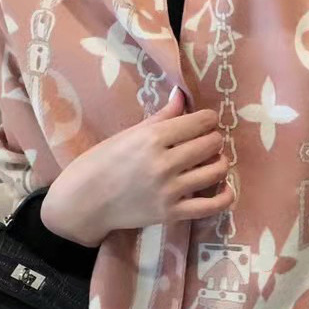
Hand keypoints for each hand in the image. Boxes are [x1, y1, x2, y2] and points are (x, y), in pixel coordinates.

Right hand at [41, 88, 234, 246]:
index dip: (208, 119)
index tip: (204, 122)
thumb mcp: (129, 134)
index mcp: (153, 137)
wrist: (83, 202)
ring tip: (211, 161)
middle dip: (213, 139)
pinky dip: (226, 196)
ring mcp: (170, 190)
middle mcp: (164, 163)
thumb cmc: (102, 162)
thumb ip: (162, 116)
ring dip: (220, 162)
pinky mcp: (172, 213)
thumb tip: (182, 94)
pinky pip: (212, 205)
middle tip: (206, 141)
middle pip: (212, 144)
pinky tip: (225, 187)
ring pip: (216, 170)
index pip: (201, 122)